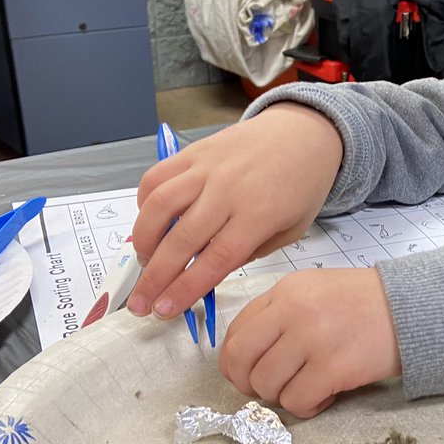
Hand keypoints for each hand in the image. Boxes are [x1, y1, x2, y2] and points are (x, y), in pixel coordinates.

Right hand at [129, 103, 342, 318]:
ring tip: (144, 263)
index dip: (184, 288)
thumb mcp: (290, 230)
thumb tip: (205, 270)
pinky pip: (156, 177)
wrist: (303, 133)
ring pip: (159, 206)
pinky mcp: (194, 152)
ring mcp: (208, 168)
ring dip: (143, 240)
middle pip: (181, 240)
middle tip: (140, 303)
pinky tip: (149, 222)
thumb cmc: (301, 186)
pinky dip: (144, 202)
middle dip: (155, 278)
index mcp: (259, 215)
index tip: (164, 310)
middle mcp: (229, 191)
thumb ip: (249, 253)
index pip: (213, 261)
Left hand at [219, 268, 401, 417]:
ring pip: (266, 386)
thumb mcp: (314, 290)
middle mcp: (292, 312)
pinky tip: (326, 396)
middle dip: (248, 383)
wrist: (413, 307)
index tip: (249, 372)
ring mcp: (312, 340)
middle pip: (240, 361)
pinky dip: (308, 407)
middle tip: (270, 388)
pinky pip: (297, 401)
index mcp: (285, 291)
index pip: (235, 333)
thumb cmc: (364, 303)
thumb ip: (279, 314)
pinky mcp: (334, 368)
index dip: (236, 362)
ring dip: (283, 396)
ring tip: (308, 386)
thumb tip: (249, 356)